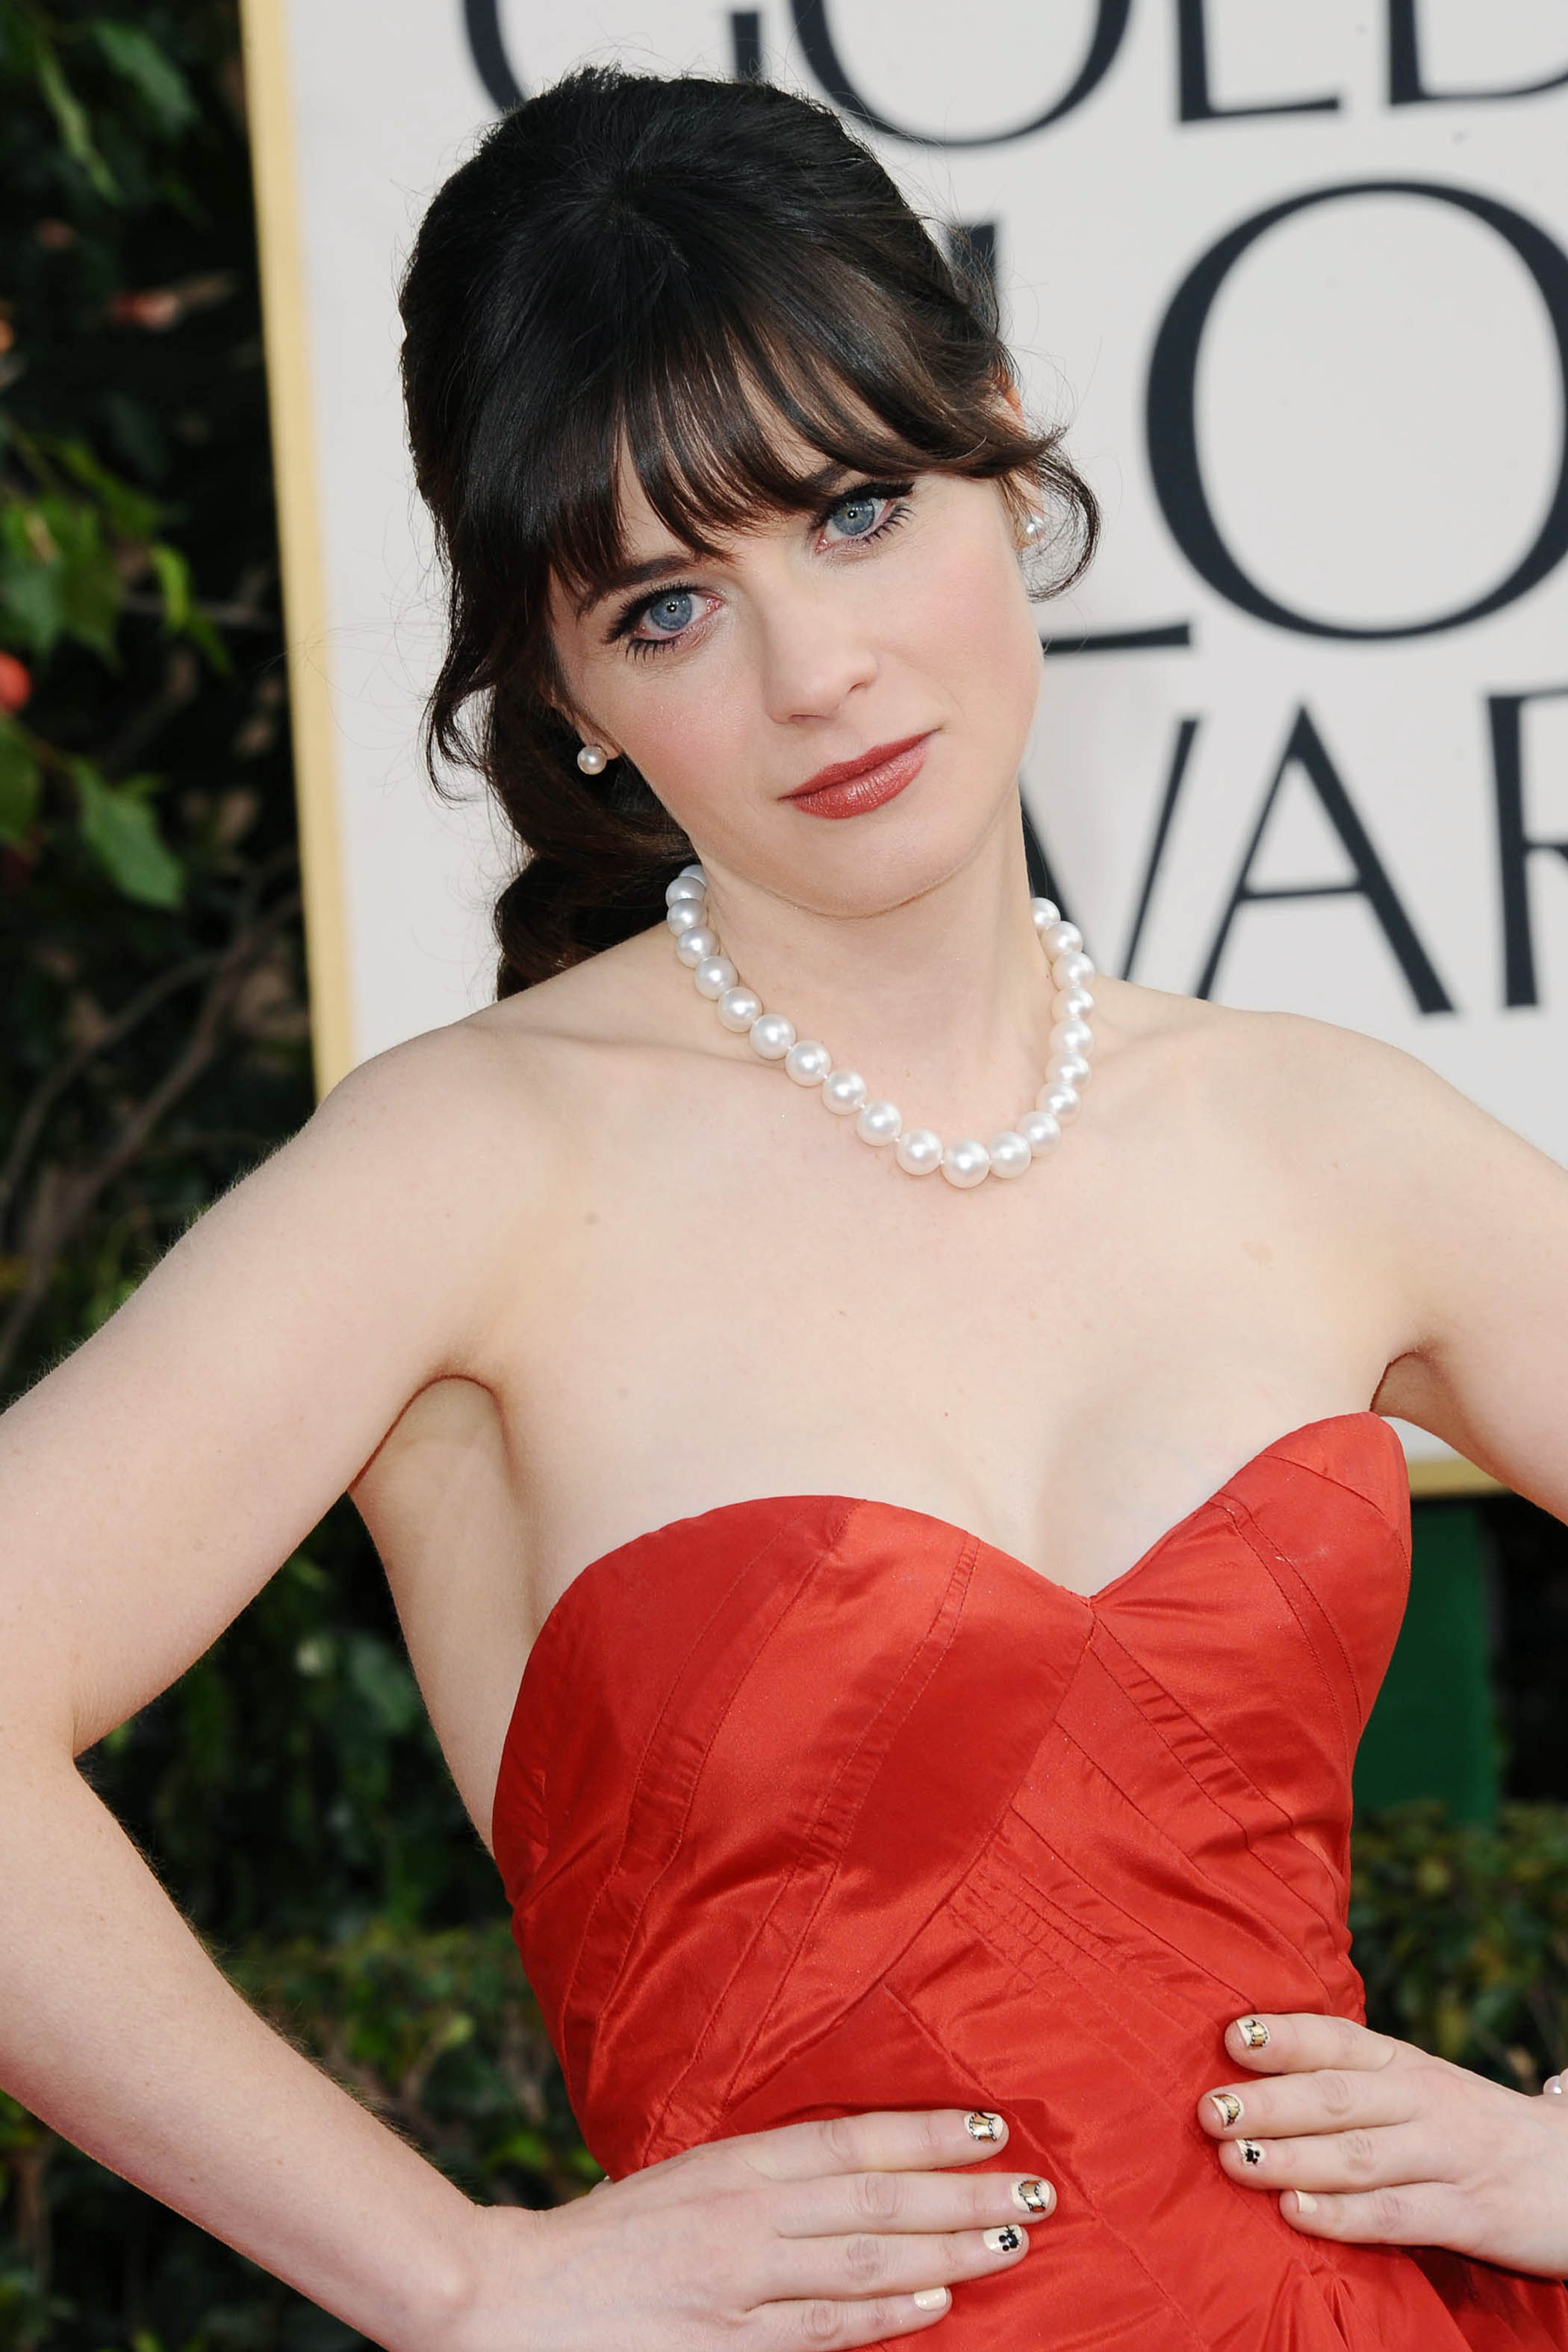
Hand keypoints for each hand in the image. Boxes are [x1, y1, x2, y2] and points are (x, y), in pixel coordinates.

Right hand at [445, 2107, 1054, 2349]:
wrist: (514, 2301)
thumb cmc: (603, 2237)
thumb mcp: (685, 2176)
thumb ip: (762, 2173)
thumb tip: (849, 2165)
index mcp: (731, 2163)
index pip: (849, 2140)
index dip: (925, 2132)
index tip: (989, 2126)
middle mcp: (743, 2218)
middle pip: (875, 2201)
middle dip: (963, 2193)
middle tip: (1036, 2187)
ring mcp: (738, 2288)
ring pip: (864, 2264)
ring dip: (948, 2251)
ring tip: (1012, 2239)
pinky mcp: (728, 2349)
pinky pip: (823, 2331)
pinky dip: (887, 2317)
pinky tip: (939, 2304)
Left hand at [1198, 2011, 1567, 2276]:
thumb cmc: (1471, 2129)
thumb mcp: (1419, 2088)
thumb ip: (1352, 2082)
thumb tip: (1252, 2073)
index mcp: (1406, 2063)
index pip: (1338, 2040)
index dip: (1284, 2037)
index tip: (1230, 2036)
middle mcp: (1424, 2100)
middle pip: (1337, 2097)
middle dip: (1269, 2102)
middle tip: (1210, 2111)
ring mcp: (1448, 2156)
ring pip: (1359, 2155)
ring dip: (1292, 2158)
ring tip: (1235, 2161)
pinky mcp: (1469, 2215)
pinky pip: (1397, 2216)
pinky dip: (1344, 2216)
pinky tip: (1297, 2214)